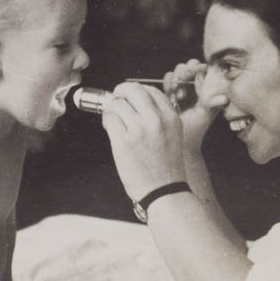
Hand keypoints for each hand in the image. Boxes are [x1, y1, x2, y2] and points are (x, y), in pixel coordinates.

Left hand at [101, 82, 186, 201]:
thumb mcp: (172, 135)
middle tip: (116, 99)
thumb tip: (132, 101)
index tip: (130, 96)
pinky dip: (107, 121)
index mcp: (171, 117)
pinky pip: (109, 118)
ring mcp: (139, 130)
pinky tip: (111, 129)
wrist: (163, 191)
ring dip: (112, 110)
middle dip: (121, 92)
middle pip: (132, 89)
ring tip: (114, 121)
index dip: (136, 91)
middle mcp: (156, 120)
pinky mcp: (123, 142)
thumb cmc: (166, 166)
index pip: (150, 90)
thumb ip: (158, 116)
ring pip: (117, 104)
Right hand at [163, 59, 227, 152]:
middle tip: (185, 86)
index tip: (199, 71)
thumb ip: (212, 103)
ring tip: (179, 98)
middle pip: (190, 65)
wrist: (179, 138)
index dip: (200, 67)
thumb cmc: (196, 128)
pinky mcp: (170, 89)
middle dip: (186, 73)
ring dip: (177, 82)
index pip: (205, 68)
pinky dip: (168, 86)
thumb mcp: (206, 115)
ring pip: (178, 70)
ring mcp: (183, 85)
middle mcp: (196, 83)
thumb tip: (224, 97)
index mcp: (208, 86)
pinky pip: (168, 78)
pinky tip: (172, 99)